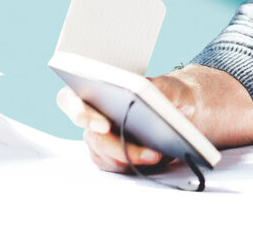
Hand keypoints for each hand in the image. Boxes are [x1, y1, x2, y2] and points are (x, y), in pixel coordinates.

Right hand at [56, 78, 187, 174]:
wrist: (182, 109)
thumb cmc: (170, 92)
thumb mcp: (170, 85)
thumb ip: (159, 87)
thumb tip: (146, 93)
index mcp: (97, 90)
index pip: (69, 100)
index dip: (79, 113)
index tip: (103, 125)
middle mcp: (93, 116)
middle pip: (93, 138)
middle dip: (117, 148)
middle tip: (146, 152)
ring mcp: (101, 140)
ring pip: (104, 156)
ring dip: (131, 159)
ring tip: (157, 154)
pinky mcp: (112, 158)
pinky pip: (115, 168)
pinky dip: (135, 165)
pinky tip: (154, 159)